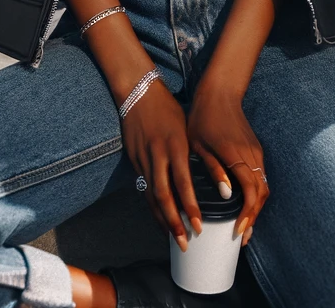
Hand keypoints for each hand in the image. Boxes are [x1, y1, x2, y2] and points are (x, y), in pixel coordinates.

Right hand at [119, 79, 201, 251]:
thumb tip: (201, 179)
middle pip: (164, 196)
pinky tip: (159, 218)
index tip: (198, 225)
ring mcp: (143, 159)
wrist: (138, 92)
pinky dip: (152, 206)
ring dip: (162, 219)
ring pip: (151, 196)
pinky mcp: (134, 160)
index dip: (190, 206)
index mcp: (175, 146)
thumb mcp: (183, 128)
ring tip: (172, 238)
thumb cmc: (167, 108)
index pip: (182, 183)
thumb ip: (189, 154)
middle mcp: (158, 155)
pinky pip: (144, 188)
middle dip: (174, 222)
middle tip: (185, 242)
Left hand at [186, 81, 268, 246]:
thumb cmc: (204, 118)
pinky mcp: (255, 149)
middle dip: (254, 217)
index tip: (238, 231)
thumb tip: (227, 195)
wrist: (220, 92)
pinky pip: (260, 176)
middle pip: (262, 193)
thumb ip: (214, 169)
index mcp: (236, 155)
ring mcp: (256, 151)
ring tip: (243, 225)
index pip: (251, 192)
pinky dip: (256, 194)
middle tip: (241, 237)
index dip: (247, 214)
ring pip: (264, 185)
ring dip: (256, 206)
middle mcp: (252, 155)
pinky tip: (245, 203)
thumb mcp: (200, 144)